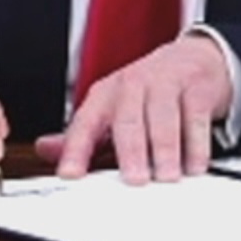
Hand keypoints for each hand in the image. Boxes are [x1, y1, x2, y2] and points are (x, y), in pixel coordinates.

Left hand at [36, 32, 231, 184]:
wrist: (192, 60)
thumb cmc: (147, 92)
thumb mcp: (112, 111)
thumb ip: (83, 136)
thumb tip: (44, 150)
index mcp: (105, 96)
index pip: (85, 123)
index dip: (75, 150)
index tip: (69, 175)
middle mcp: (131, 86)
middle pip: (127, 120)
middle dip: (130, 151)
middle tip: (135, 180)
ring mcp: (164, 83)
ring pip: (162, 118)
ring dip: (165, 150)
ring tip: (166, 176)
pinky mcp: (195, 87)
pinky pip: (194, 116)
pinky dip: (195, 144)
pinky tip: (194, 165)